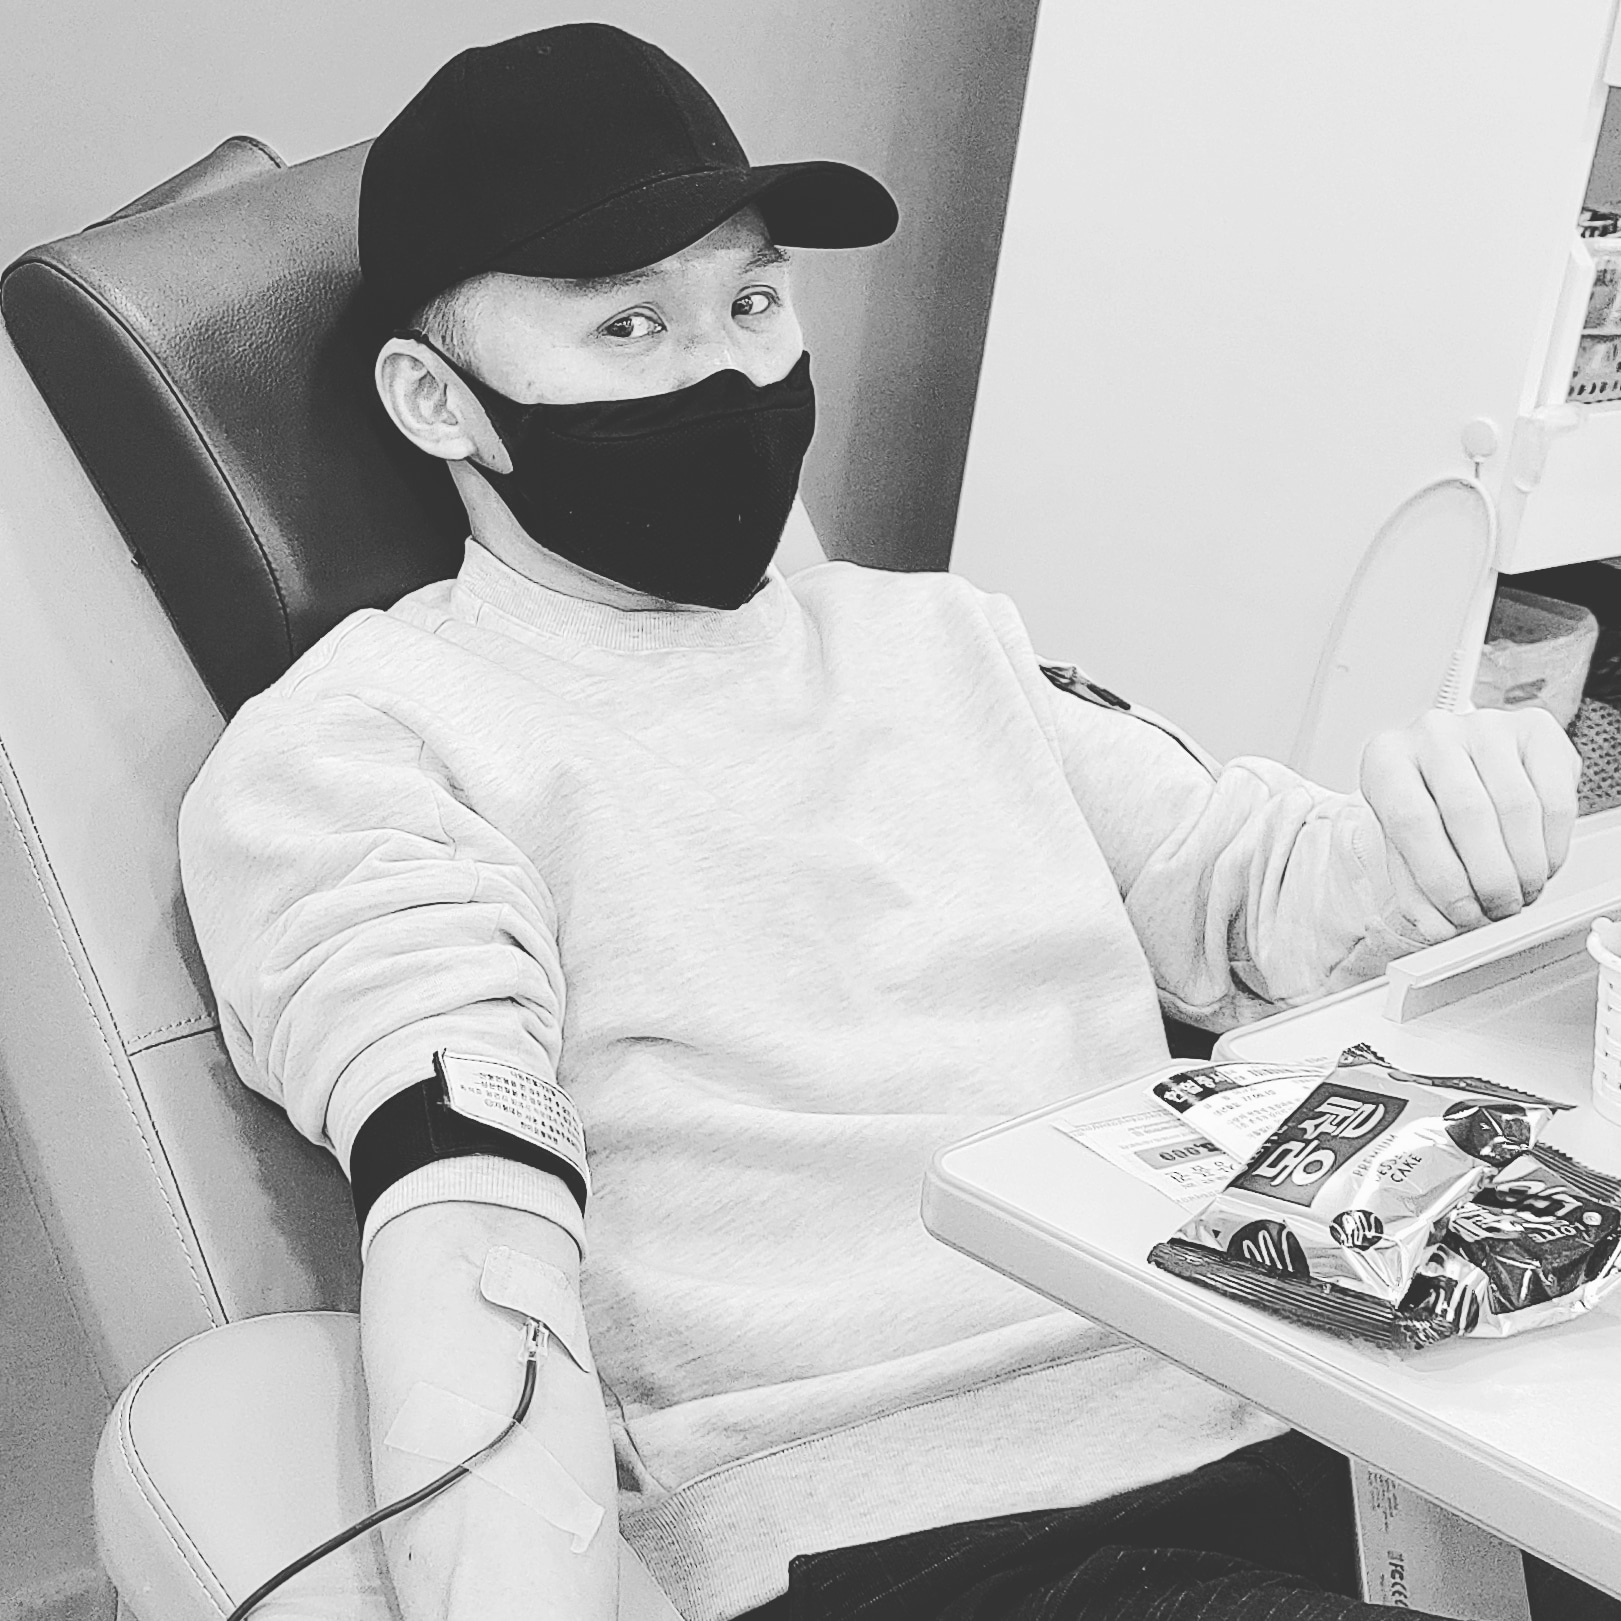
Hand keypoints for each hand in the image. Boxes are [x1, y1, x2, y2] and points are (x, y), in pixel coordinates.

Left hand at [1359, 707, 1581, 934]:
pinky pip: (1554, 796)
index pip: (1411, 820)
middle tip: (1499, 909)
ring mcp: (1485, 726)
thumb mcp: (1404, 849)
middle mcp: (1432, 733)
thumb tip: (1439, 928)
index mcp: (1385, 759)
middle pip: (1469, 813)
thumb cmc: (1423, 806)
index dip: (1441, 877)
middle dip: (1491, 878)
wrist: (1449, 766)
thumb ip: (1416, 891)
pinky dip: (1553, 844)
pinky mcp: (1534, 729)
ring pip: (1517, 807)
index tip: (1462, 913)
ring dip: (1526, 866)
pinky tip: (1542, 864)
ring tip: (1521, 893)